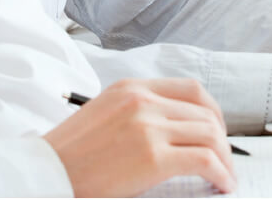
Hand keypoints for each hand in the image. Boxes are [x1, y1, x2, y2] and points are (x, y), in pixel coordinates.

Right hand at [43, 78, 235, 196]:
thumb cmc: (71, 155)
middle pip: (205, 112)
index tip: (217, 131)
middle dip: (222, 139)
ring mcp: (148, 126)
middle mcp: (142, 101)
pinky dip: (221, 172)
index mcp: (131, 88)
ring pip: (210, 134)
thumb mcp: (104, 115)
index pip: (190, 89)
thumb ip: (138, 113)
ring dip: (225, 158)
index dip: (212, 112)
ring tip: (225, 175)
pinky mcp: (153, 157)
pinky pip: (204, 159)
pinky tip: (221, 184)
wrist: (46, 174)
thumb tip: (176, 129)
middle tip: (224, 159)